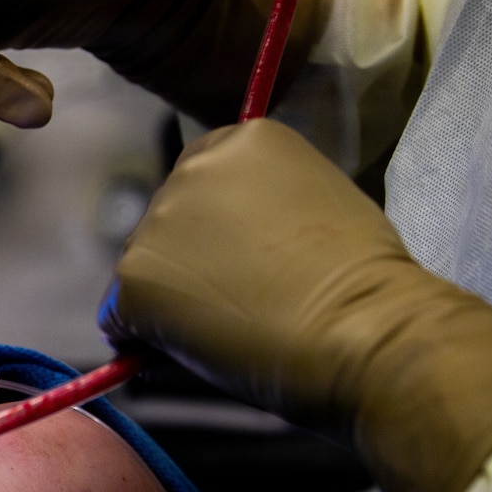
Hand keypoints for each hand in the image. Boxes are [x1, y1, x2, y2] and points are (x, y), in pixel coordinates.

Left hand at [98, 120, 491, 491]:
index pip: (204, 184)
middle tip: (248, 307)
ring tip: (235, 333)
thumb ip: (262, 215)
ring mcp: (158, 221)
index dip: (222, 235)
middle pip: (168, 226)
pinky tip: (203, 354)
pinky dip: (149, 344)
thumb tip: (220, 259)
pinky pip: (123, 321)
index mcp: (245, 137)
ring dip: (173, 305)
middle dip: (191, 266)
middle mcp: (191, 166)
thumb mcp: (316, 211)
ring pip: (146, 274)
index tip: (256, 264)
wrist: (368, 330)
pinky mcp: (136, 277)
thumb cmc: (366, 284)